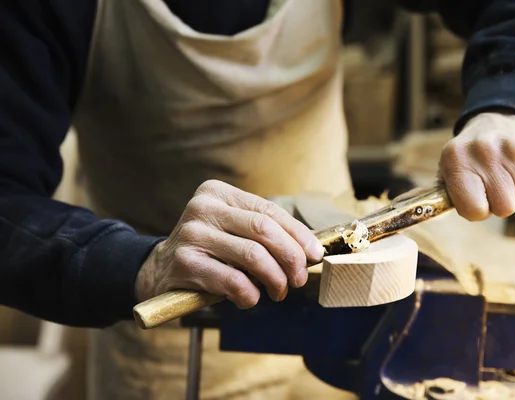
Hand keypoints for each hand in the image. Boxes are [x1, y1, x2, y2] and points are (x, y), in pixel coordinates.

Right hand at [135, 180, 323, 307]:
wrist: (160, 270)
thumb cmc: (210, 251)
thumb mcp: (232, 230)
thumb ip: (263, 232)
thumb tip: (309, 250)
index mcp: (218, 192)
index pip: (269, 211)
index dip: (298, 234)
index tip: (315, 254)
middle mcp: (203, 208)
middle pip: (264, 230)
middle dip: (291, 257)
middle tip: (299, 279)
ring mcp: (192, 234)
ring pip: (253, 256)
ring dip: (275, 279)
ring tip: (279, 292)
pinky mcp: (185, 263)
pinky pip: (233, 281)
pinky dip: (251, 294)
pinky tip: (251, 298)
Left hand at [439, 112, 514, 220]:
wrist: (500, 117)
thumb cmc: (470, 157)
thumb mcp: (448, 171)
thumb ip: (432, 194)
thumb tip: (408, 203)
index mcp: (455, 159)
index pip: (474, 211)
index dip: (478, 210)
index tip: (478, 198)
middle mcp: (484, 149)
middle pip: (505, 208)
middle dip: (502, 203)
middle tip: (496, 184)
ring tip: (511, 174)